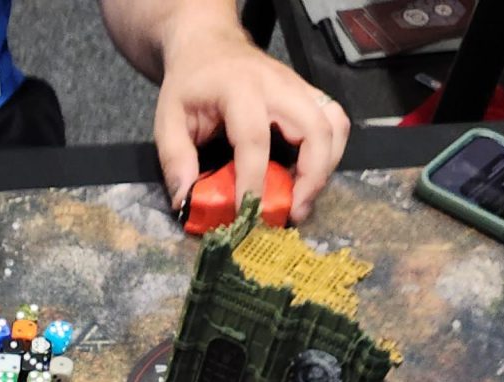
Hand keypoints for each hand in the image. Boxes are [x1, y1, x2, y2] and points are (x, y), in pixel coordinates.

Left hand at [153, 17, 348, 221]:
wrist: (209, 47)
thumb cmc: (190, 84)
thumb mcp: (168, 118)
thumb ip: (175, 159)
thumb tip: (184, 201)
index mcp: (239, 88)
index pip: (254, 138)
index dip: (254, 180)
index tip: (249, 213)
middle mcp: (278, 85)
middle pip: (313, 129)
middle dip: (310, 177)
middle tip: (292, 212)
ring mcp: (299, 87)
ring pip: (334, 125)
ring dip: (326, 167)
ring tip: (303, 200)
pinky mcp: (308, 94)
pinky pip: (334, 122)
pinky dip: (330, 153)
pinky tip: (309, 178)